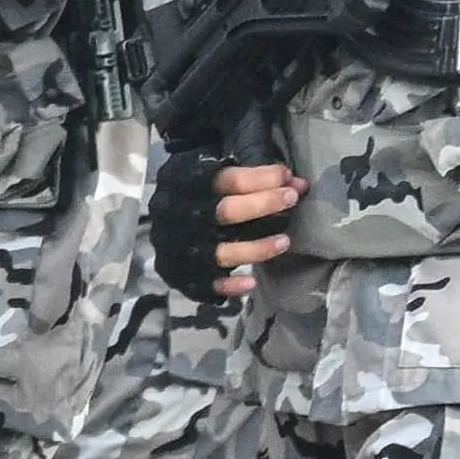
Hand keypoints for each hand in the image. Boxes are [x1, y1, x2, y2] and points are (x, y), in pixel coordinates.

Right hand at [146, 148, 301, 301]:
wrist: (162, 220)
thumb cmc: (195, 192)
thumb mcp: (212, 172)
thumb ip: (252, 177)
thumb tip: (297, 182)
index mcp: (182, 184)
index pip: (226, 180)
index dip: (259, 178)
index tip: (287, 176)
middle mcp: (178, 216)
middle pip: (225, 212)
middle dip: (263, 204)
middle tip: (291, 198)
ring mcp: (178, 247)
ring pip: (221, 252)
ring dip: (257, 248)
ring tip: (285, 241)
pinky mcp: (180, 274)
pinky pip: (207, 285)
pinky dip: (230, 285)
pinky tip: (252, 281)